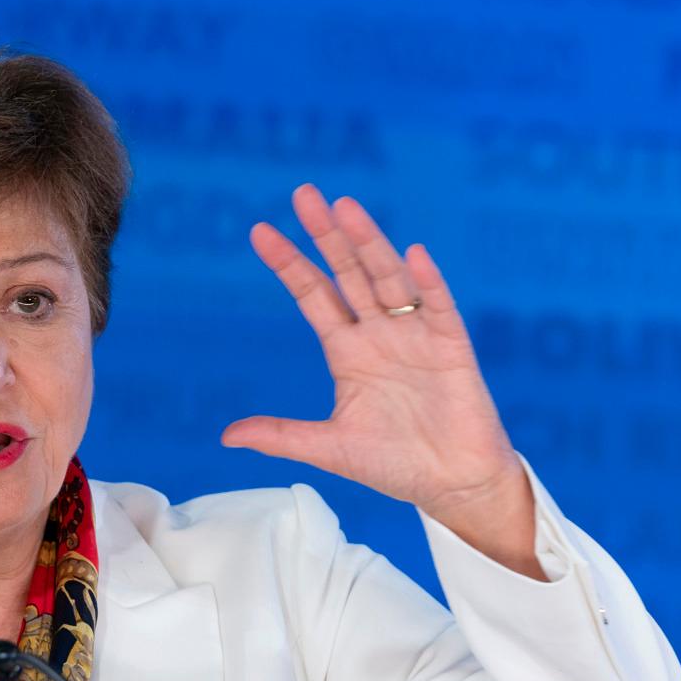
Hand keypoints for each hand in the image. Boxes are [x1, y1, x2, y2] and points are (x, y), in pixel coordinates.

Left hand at [221, 185, 541, 577]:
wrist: (453, 486)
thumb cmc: (395, 464)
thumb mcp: (330, 447)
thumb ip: (281, 435)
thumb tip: (227, 435)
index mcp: (348, 351)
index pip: (313, 295)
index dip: (289, 264)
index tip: (260, 232)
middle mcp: (379, 333)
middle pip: (348, 272)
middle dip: (326, 235)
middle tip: (304, 194)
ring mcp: (416, 336)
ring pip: (388, 278)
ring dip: (369, 243)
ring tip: (346, 208)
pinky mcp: (452, 348)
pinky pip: (438, 307)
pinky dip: (427, 281)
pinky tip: (412, 254)